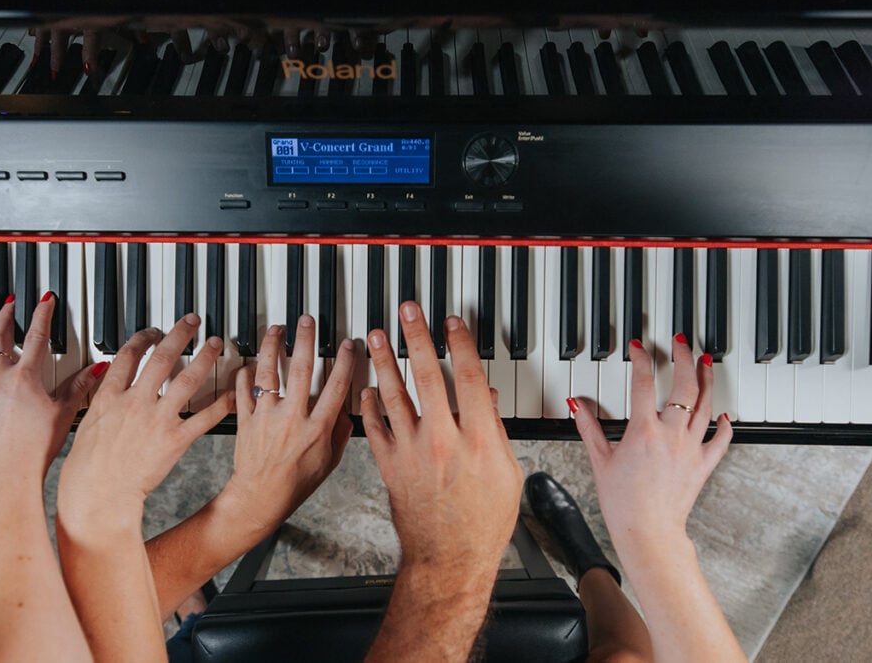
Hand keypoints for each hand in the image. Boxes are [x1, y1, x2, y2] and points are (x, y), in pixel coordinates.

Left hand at [0, 293, 103, 486]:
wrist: (7, 474)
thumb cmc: (35, 447)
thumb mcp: (65, 413)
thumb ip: (80, 387)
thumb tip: (98, 368)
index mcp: (25, 377)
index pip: (37, 336)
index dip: (42, 314)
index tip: (44, 299)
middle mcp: (0, 381)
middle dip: (5, 317)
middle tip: (9, 303)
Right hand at [57, 314, 232, 525]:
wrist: (96, 495)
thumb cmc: (86, 468)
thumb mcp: (86, 425)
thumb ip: (101, 401)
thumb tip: (102, 382)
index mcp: (110, 397)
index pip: (129, 355)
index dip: (145, 338)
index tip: (155, 331)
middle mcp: (135, 402)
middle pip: (162, 358)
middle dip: (180, 335)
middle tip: (194, 322)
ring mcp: (156, 420)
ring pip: (187, 380)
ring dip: (205, 358)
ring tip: (216, 344)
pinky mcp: (174, 441)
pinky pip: (204, 417)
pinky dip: (221, 404)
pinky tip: (233, 393)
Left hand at [222, 315, 355, 533]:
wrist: (260, 498)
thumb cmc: (296, 483)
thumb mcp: (329, 461)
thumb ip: (339, 432)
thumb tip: (347, 408)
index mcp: (317, 428)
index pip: (336, 386)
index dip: (344, 361)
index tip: (347, 344)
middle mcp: (292, 419)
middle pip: (301, 370)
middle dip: (306, 340)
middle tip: (307, 321)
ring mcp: (266, 417)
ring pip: (268, 373)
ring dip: (273, 346)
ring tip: (276, 330)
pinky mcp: (245, 420)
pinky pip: (243, 390)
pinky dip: (245, 373)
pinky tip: (250, 361)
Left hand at [361, 302, 522, 570]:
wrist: (450, 559)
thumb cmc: (483, 523)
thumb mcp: (506, 473)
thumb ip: (493, 431)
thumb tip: (484, 398)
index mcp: (478, 439)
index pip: (467, 377)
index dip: (459, 344)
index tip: (451, 322)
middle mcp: (443, 439)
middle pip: (426, 376)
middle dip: (415, 338)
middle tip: (406, 312)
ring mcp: (412, 451)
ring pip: (393, 395)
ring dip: (383, 362)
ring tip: (374, 336)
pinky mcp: (390, 466)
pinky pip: (374, 429)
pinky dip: (368, 406)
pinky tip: (365, 389)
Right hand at [570, 336, 733, 549]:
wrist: (648, 532)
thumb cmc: (623, 502)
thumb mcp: (599, 460)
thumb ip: (588, 427)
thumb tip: (577, 405)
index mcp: (643, 431)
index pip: (643, 383)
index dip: (641, 359)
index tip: (638, 348)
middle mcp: (671, 435)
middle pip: (684, 386)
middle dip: (683, 359)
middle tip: (679, 344)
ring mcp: (691, 449)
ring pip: (705, 405)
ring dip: (706, 380)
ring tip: (705, 362)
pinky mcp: (703, 465)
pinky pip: (721, 439)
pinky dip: (725, 423)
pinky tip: (723, 412)